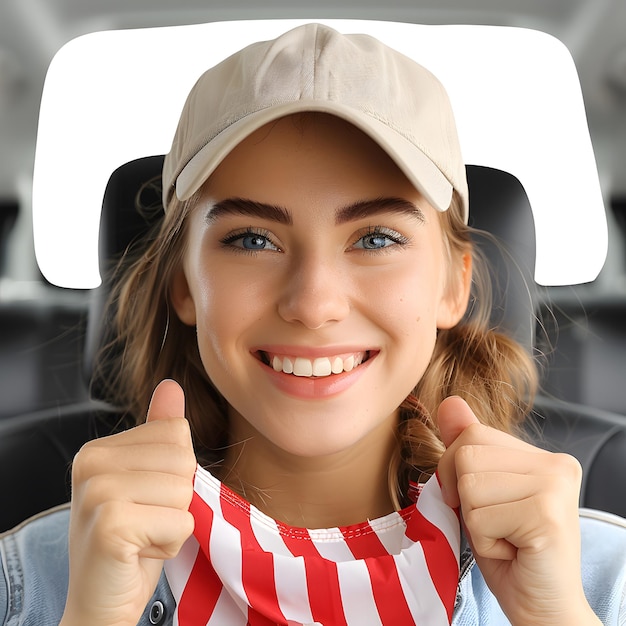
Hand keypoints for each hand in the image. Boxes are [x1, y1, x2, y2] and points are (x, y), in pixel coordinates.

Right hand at [60, 380, 195, 625]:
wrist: (101, 603)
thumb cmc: (131, 541)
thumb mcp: (147, 481)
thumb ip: (159, 433)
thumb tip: (171, 386)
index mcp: (99, 449)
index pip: (176, 434)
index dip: (175, 474)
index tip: (145, 501)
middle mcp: (91, 464)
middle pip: (183, 458)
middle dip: (177, 499)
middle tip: (145, 523)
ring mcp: (97, 493)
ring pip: (184, 489)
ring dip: (175, 523)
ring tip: (143, 537)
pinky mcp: (111, 524)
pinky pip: (179, 521)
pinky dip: (170, 544)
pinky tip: (141, 554)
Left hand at [437, 396, 600, 624]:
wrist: (542, 608)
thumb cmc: (510, 552)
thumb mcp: (481, 493)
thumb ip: (467, 446)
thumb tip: (449, 402)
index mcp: (543, 456)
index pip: (471, 435)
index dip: (457, 472)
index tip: (483, 504)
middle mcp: (556, 464)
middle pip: (467, 454)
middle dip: (464, 498)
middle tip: (498, 526)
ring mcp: (555, 487)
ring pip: (469, 485)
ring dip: (475, 522)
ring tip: (506, 538)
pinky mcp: (546, 515)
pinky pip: (479, 516)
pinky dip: (485, 542)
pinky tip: (513, 552)